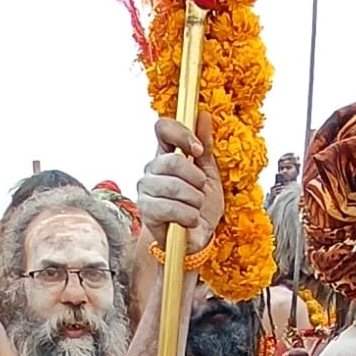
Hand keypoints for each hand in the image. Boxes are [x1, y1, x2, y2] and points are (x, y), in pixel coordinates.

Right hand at [138, 113, 222, 256]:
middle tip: (201, 192)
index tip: (198, 150)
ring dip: (194, 200)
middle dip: (195, 179)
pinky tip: (190, 220)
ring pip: (173, 186)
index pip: (163, 129)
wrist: (198, 239)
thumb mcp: (209, 174)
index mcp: (166, 155)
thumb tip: (203, 116)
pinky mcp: (146, 211)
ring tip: (196, 208)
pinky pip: (170, 207)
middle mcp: (152, 169)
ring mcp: (146, 189)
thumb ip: (205, 147)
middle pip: (172, 161)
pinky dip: (188, 215)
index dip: (181, 134)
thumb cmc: (201, 207)